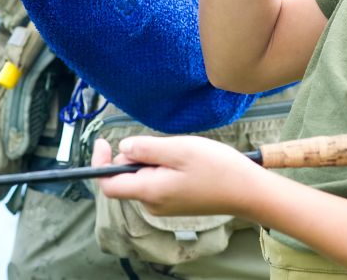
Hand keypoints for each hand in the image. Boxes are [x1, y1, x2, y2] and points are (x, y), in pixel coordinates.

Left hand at [92, 135, 266, 218]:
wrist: (247, 191)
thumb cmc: (216, 168)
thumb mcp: (179, 149)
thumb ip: (146, 149)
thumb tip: (122, 148)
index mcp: (150, 191)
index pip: (109, 184)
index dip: (100, 163)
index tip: (104, 141)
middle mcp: (152, 203)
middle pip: (127, 177)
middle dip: (137, 155)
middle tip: (166, 144)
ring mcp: (164, 205)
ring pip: (144, 176)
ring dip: (154, 160)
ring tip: (182, 152)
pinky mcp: (176, 202)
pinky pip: (158, 181)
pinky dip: (164, 167)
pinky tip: (187, 161)